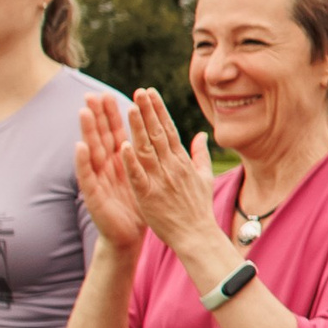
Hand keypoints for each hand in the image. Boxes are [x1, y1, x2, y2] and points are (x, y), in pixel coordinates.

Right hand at [76, 96, 148, 247]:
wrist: (129, 235)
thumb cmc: (140, 205)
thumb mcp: (149, 176)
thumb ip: (153, 155)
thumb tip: (162, 136)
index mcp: (124, 160)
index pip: (120, 132)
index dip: (118, 113)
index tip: (116, 93)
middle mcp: (109, 166)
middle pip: (104, 136)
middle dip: (100, 115)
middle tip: (95, 94)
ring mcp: (99, 179)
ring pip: (93, 150)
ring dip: (88, 131)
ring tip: (84, 111)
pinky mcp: (93, 194)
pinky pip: (87, 176)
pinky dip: (83, 161)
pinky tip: (80, 147)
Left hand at [120, 89, 222, 254]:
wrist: (197, 236)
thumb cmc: (199, 208)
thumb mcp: (204, 177)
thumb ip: (200, 154)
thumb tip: (202, 134)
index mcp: (182, 162)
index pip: (168, 130)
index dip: (158, 110)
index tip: (149, 92)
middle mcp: (172, 167)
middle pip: (158, 134)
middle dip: (147, 111)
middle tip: (138, 91)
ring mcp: (160, 180)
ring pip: (147, 149)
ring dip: (138, 128)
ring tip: (129, 108)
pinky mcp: (149, 196)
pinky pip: (138, 175)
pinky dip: (131, 160)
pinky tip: (123, 145)